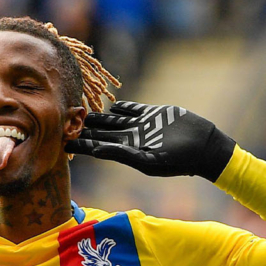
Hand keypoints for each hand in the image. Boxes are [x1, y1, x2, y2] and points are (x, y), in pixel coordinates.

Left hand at [65, 101, 235, 181]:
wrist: (203, 146)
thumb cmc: (177, 160)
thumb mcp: (148, 160)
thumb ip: (122, 154)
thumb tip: (97, 151)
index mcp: (125, 151)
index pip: (96, 147)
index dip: (80, 144)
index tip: (62, 142)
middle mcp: (129, 138)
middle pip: (100, 133)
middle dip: (83, 129)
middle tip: (63, 122)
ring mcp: (140, 126)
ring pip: (113, 120)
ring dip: (97, 117)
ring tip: (80, 111)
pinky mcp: (152, 114)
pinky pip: (132, 109)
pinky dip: (120, 107)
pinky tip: (111, 105)